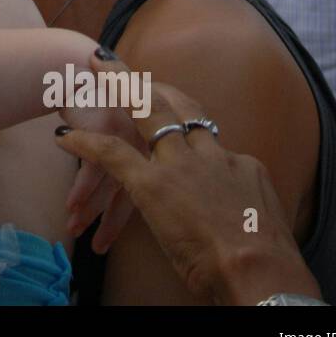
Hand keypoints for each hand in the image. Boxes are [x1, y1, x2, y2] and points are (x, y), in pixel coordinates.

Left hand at [55, 66, 320, 304]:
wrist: (262, 272)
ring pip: (145, 110)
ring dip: (119, 84)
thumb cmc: (271, 262)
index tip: (168, 106)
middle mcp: (210, 155)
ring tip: (95, 66)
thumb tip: (242, 212)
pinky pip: (111, 154)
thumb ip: (245, 208)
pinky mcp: (153, 185)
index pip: (207, 135)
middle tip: (122, 64)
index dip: (184, 120)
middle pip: (178, 104)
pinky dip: (85, 142)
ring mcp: (180, 166)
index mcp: (239, 165)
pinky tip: (64, 135)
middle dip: (147, 82)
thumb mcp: (263, 224)